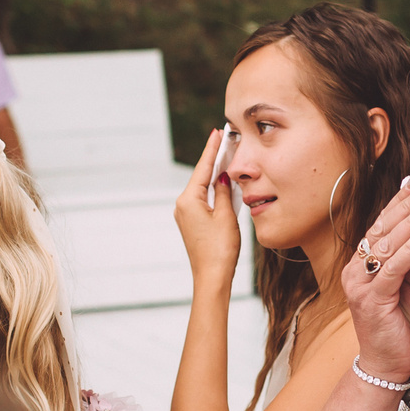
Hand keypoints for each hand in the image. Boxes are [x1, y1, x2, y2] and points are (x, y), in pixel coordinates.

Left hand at [173, 128, 242, 286]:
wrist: (211, 277)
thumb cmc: (220, 249)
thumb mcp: (227, 216)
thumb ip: (225, 192)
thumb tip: (223, 177)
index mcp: (188, 200)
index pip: (203, 168)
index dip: (212, 149)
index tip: (217, 133)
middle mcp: (182, 205)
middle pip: (201, 176)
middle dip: (213, 160)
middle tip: (224, 141)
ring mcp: (185, 215)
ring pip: (202, 188)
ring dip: (214, 175)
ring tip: (226, 158)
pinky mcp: (191, 224)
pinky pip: (203, 200)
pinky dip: (213, 190)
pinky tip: (223, 183)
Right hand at [339, 174, 409, 382]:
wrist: (389, 364)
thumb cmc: (403, 324)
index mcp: (364, 262)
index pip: (383, 223)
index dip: (401, 200)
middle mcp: (356, 268)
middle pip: (382, 227)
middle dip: (407, 202)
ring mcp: (359, 283)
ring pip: (386, 243)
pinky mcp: (370, 299)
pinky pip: (392, 268)